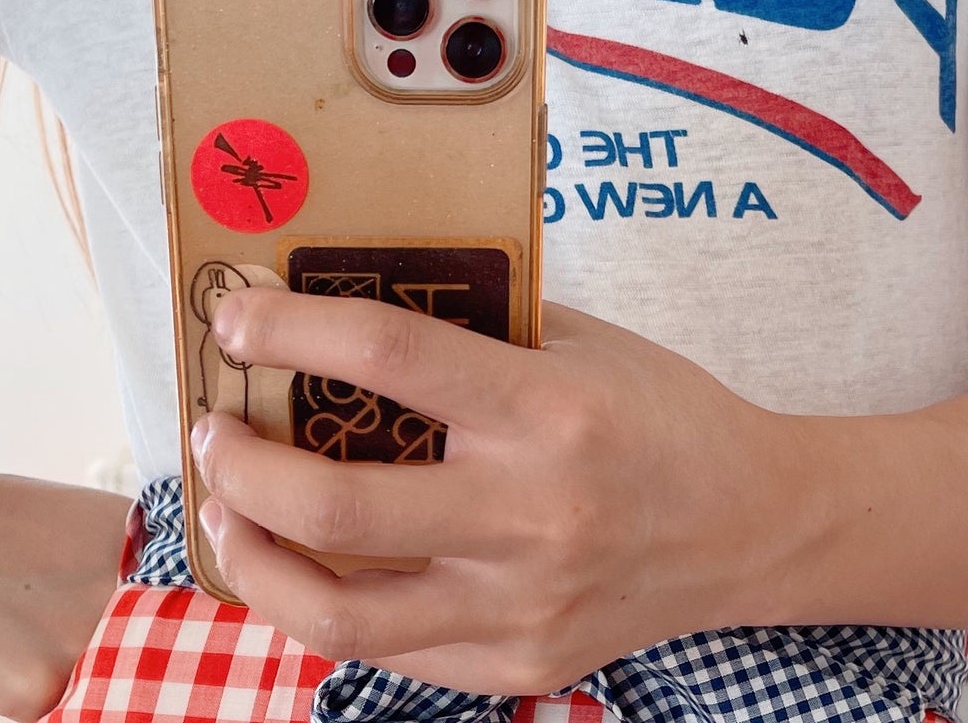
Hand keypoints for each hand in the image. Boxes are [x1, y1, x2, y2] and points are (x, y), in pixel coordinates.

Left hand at [191, 292, 794, 695]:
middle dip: (241, 465)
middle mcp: (529, 516)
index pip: (390, 355)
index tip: (236, 319)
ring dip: (254, 558)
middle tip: (213, 430)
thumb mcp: (579, 340)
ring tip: (228, 513)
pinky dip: (325, 604)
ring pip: (338, 613)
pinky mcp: (518, 667)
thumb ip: (477, 326)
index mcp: (546, 410)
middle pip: (338, 503)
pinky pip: (390, 650)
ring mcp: (520, 609)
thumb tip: (353, 300)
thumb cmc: (660, 411)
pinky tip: (306, 564)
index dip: (294, 330)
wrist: (754, 525)